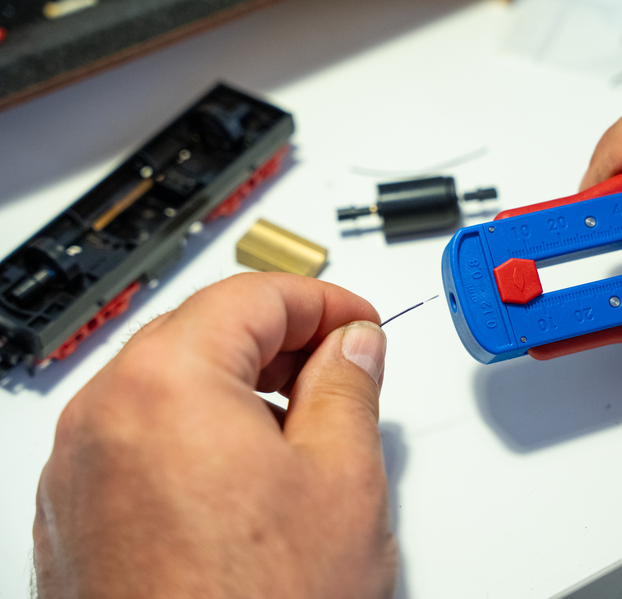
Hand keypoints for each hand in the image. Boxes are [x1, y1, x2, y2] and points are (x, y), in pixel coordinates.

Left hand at [33, 273, 395, 597]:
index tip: (358, 323)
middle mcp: (104, 417)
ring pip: (171, 382)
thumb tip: (353, 346)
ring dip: (242, 385)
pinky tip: (249, 472)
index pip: (254, 294)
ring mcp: (80, 469)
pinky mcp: (77, 513)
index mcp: (166, 384)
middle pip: (204, 331)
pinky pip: (143, 436)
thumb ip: (349, 387)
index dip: (323, 301)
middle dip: (282, 339)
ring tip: (303, 426)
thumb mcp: (342, 479)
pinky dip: (200, 431)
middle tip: (341, 368)